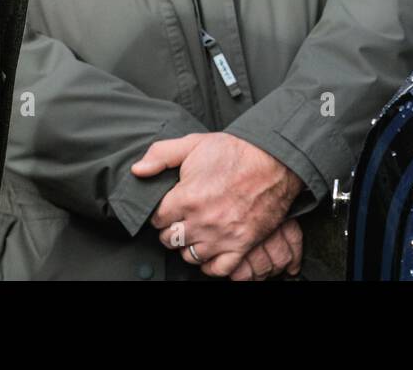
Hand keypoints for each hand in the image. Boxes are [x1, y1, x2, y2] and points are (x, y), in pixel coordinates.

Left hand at [132, 132, 303, 277]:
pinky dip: (210, 264)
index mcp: (186, 197)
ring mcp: (222, 236)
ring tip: (194, 233)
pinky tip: (210, 250)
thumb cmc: (235, 150)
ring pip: (189, 256)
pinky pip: (218, 269)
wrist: (275, 160)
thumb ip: (161, 155)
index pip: (157, 220)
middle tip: (180, 219)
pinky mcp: (241, 245)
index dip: (161, 213)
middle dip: (171, 230)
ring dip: (188, 246)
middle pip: (170, 240)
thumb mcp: (194, 143)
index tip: (169, 207)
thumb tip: (137, 170)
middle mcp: (201, 221)